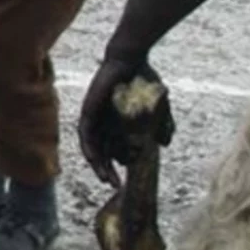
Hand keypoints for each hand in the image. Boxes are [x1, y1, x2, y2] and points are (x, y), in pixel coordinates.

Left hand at [78, 56, 174, 187]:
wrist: (131, 62)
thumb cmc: (144, 82)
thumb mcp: (158, 108)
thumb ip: (163, 125)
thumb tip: (165, 144)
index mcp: (121, 126)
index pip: (118, 151)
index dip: (123, 165)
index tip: (130, 179)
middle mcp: (107, 125)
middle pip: (104, 153)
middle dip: (108, 171)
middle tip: (116, 187)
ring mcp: (96, 118)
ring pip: (93, 147)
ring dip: (97, 164)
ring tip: (105, 180)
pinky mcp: (88, 111)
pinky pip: (84, 134)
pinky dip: (88, 147)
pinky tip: (93, 160)